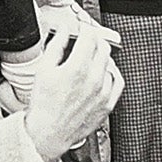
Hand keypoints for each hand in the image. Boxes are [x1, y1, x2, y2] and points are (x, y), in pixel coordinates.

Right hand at [24, 21, 123, 160]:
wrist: (48, 133)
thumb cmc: (43, 105)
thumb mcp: (43, 69)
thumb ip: (57, 45)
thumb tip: (65, 30)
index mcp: (77, 68)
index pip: (90, 37)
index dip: (85, 28)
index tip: (81, 28)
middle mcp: (94, 79)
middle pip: (103, 47)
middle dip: (95, 39)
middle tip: (86, 40)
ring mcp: (103, 93)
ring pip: (111, 63)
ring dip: (102, 56)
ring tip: (91, 57)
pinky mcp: (108, 105)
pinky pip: (118, 82)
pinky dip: (113, 73)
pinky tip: (105, 71)